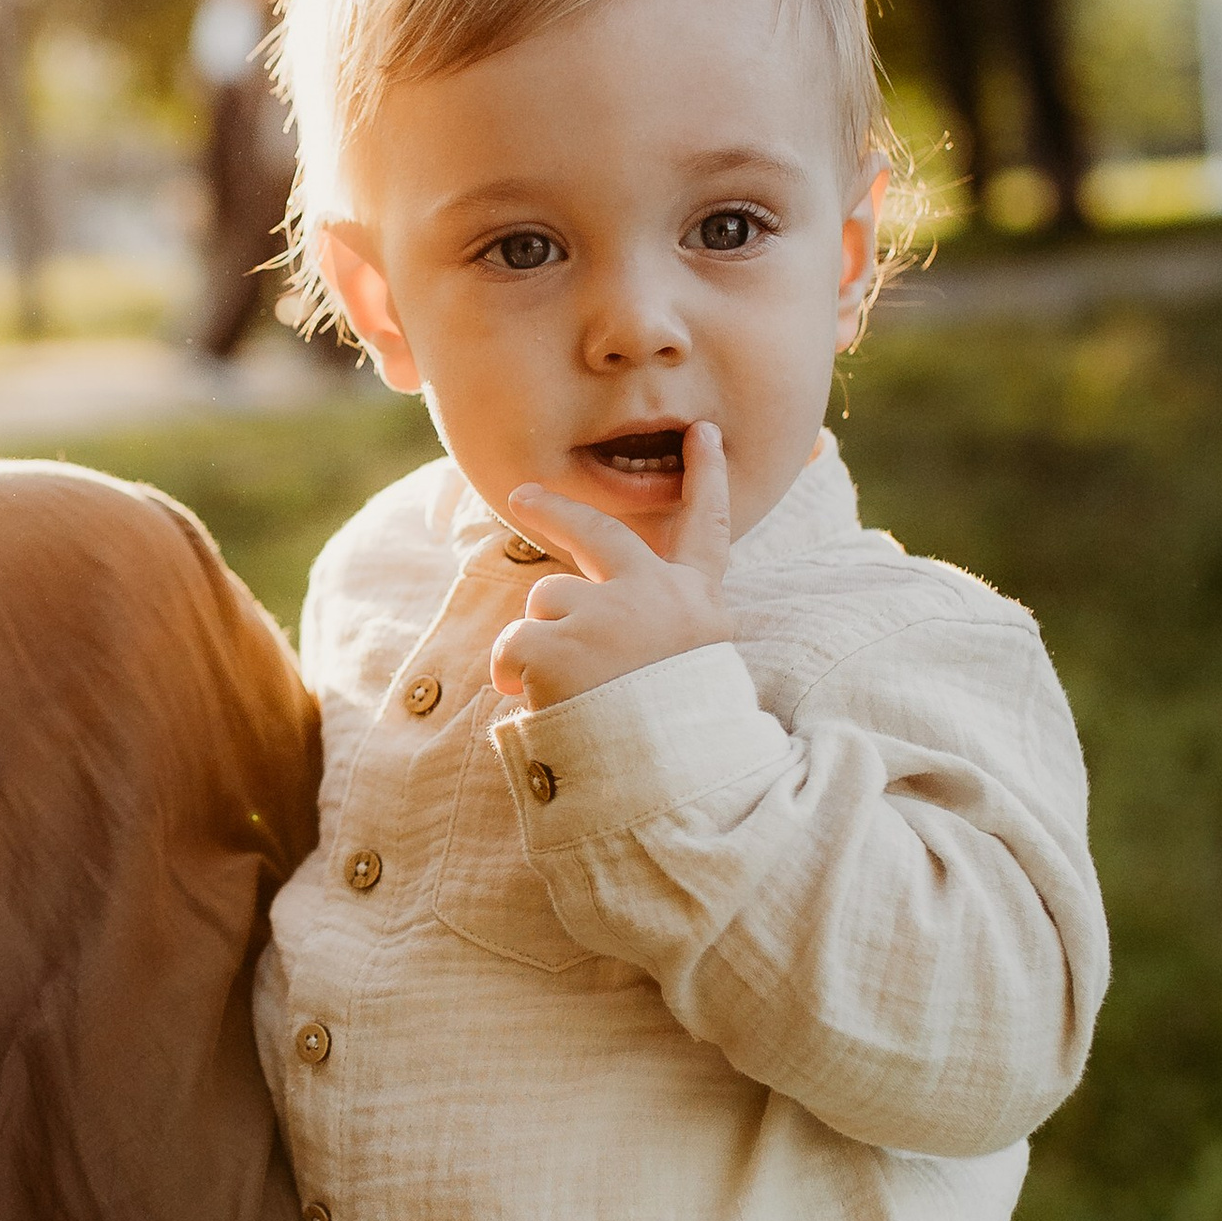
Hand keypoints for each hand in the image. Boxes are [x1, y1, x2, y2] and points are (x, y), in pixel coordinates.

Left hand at [487, 420, 735, 710]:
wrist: (670, 786)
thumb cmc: (679, 739)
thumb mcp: (692, 671)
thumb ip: (660, 633)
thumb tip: (598, 623)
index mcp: (697, 606)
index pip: (708, 531)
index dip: (709, 480)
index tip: (705, 434)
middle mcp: (653, 596)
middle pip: (597, 533)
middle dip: (556, 509)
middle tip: (525, 493)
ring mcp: (605, 615)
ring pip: (545, 602)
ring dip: (540, 641)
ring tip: (568, 688)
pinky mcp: (559, 644)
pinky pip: (512, 644)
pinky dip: (512, 673)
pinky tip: (536, 700)